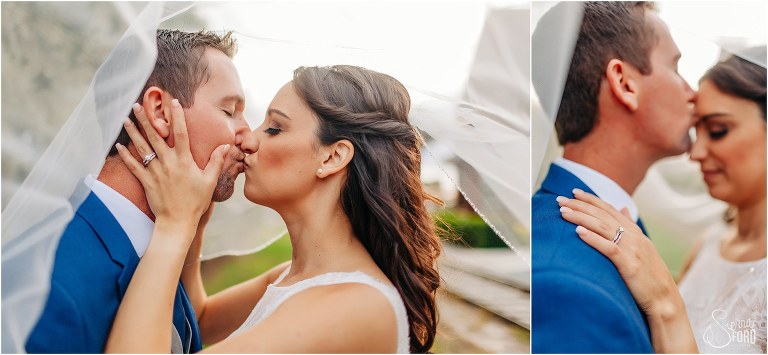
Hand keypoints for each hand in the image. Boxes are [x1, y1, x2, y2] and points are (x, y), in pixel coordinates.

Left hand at [115, 100, 228, 226]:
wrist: (177, 222)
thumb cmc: (196, 202)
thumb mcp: (210, 181)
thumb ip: (216, 161)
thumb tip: (226, 146)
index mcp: (184, 161)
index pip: (180, 133)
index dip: (177, 116)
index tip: (173, 102)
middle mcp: (168, 163)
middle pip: (155, 136)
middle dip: (146, 119)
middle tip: (138, 104)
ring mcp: (155, 172)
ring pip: (142, 148)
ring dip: (133, 132)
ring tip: (126, 119)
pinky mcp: (146, 181)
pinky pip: (133, 166)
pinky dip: (125, 155)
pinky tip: (118, 145)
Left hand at [556, 189, 678, 314]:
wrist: (665, 300)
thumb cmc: (649, 276)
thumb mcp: (642, 247)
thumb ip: (630, 228)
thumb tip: (622, 208)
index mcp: (635, 232)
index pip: (609, 209)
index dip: (591, 199)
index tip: (573, 192)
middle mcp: (634, 237)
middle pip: (602, 215)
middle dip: (580, 205)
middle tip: (560, 200)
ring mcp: (633, 250)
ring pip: (603, 227)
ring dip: (581, 218)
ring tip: (563, 213)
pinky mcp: (630, 265)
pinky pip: (609, 248)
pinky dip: (593, 238)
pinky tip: (578, 232)